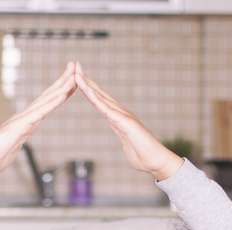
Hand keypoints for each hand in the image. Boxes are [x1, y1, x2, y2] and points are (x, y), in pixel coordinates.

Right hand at [0, 63, 77, 178]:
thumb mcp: (11, 148)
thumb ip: (16, 142)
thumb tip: (16, 142)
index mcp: (26, 122)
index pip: (46, 104)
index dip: (59, 91)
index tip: (71, 81)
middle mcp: (26, 116)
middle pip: (48, 95)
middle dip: (63, 80)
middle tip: (75, 65)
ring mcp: (23, 119)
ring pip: (47, 100)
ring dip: (62, 87)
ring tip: (75, 74)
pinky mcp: (21, 126)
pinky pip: (40, 112)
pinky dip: (53, 102)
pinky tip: (63, 94)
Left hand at [74, 64, 182, 180]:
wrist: (156, 162)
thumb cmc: (144, 157)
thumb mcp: (129, 147)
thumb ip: (126, 140)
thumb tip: (126, 141)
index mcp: (119, 119)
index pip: (101, 102)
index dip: (90, 90)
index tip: (79, 79)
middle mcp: (120, 114)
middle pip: (99, 94)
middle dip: (86, 80)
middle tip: (75, 65)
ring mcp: (123, 116)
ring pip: (101, 98)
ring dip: (88, 85)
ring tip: (77, 73)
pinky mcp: (125, 122)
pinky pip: (106, 109)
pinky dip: (96, 99)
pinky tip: (87, 91)